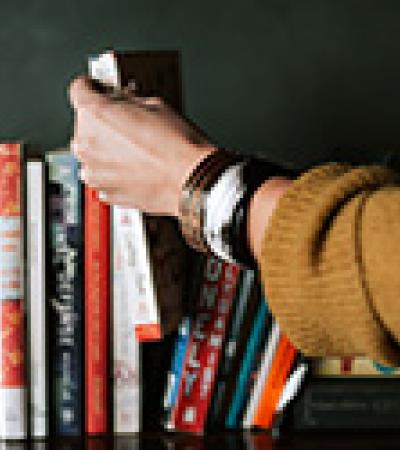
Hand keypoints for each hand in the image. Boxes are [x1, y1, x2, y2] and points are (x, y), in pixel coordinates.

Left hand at [69, 76, 214, 215]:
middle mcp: (87, 144)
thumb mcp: (155, 104)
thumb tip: (122, 101)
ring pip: (92, 153)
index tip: (97, 89)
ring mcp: (94, 172)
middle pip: (85, 124)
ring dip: (106, 149)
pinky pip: (102, 176)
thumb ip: (128, 100)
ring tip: (135, 151)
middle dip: (102, 122)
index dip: (91, 86)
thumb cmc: (178, 147)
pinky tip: (135, 168)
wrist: (191, 182)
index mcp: (95, 114)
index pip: (79, 89)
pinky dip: (113, 171)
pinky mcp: (105, 192)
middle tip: (127, 124)